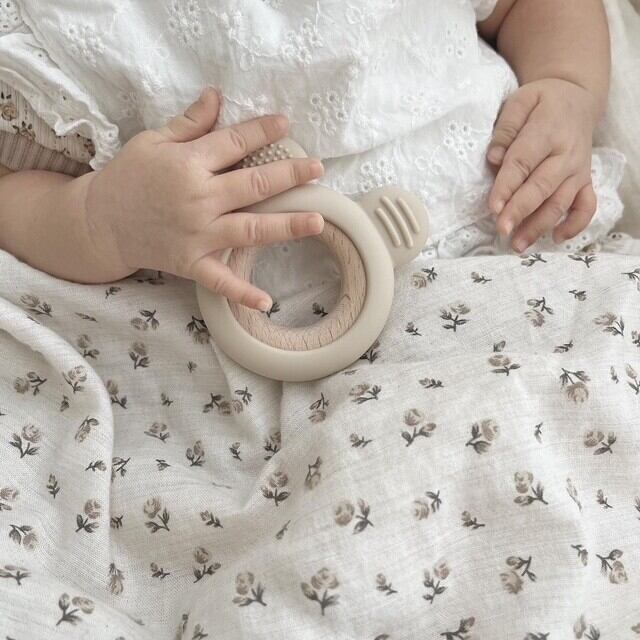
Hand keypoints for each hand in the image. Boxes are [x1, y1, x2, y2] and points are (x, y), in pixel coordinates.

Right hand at [84, 88, 323, 310]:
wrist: (99, 222)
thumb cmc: (129, 176)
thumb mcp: (154, 141)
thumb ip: (190, 123)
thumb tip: (217, 96)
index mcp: (188, 164)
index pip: (235, 143)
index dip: (262, 131)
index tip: (286, 124)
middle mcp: (198, 199)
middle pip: (254, 185)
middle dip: (289, 175)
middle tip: (318, 169)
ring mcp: (197, 234)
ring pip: (250, 230)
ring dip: (286, 227)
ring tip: (318, 223)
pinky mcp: (190, 263)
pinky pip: (220, 280)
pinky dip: (242, 293)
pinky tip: (267, 302)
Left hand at [487, 78, 598, 252]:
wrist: (576, 98)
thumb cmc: (541, 102)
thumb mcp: (520, 102)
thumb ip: (505, 128)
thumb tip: (493, 158)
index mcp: (548, 131)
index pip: (524, 162)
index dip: (507, 186)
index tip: (493, 207)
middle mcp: (567, 154)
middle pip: (542, 187)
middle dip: (521, 211)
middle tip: (502, 230)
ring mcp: (578, 170)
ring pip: (560, 202)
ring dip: (539, 226)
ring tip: (517, 246)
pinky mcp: (585, 181)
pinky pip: (586, 206)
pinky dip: (575, 225)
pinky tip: (555, 239)